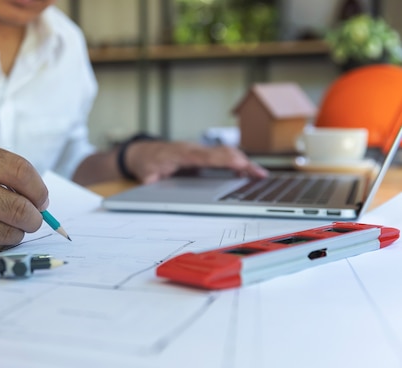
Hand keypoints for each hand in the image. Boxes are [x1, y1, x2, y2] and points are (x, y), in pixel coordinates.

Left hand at [124, 141, 267, 183]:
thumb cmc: (146, 162)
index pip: (206, 156)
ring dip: (243, 162)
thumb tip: (155, 184)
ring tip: (260, 175)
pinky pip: (222, 157)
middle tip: (259, 174)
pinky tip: (247, 172)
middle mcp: (193, 149)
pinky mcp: (202, 155)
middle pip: (221, 152)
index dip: (224, 160)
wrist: (142, 152)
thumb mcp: (146, 175)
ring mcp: (199, 150)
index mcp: (180, 153)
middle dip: (241, 161)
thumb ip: (151, 181)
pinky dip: (236, 163)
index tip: (240, 164)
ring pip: (225, 153)